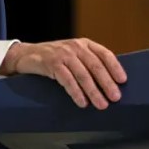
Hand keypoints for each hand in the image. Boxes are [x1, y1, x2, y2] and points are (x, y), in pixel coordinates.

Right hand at [0, 38, 126, 108]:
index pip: (104, 54)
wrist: (25, 55)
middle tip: (115, 98)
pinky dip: (76, 92)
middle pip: (95, 66)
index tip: (123, 81)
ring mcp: (63, 54)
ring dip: (93, 92)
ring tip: (101, 104)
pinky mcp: (51, 63)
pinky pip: (67, 80)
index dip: (115, 67)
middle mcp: (75, 46)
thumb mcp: (72, 55)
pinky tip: (82, 102)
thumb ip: (88, 63)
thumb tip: (110, 83)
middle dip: (107, 83)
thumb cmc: (53, 58)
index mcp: (84, 44)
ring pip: (83, 74)